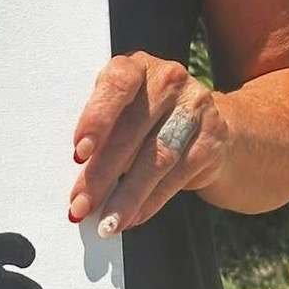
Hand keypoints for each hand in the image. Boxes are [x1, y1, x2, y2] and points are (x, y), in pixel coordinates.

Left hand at [68, 54, 229, 236]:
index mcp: (136, 66)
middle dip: (101, 174)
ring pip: (156, 158)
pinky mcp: (212, 139)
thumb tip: (75, 174)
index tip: (79, 152)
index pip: (116, 85)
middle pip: (131, 131)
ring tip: (106, 222)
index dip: (97, 118)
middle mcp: (168, 79)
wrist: (211, 124)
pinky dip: (151, 202)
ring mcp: (195, 108)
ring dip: (126, 196)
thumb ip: (103, 129)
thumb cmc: (147, 117)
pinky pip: (177, 176)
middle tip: (80, 205)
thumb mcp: (124, 109)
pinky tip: (132, 218)